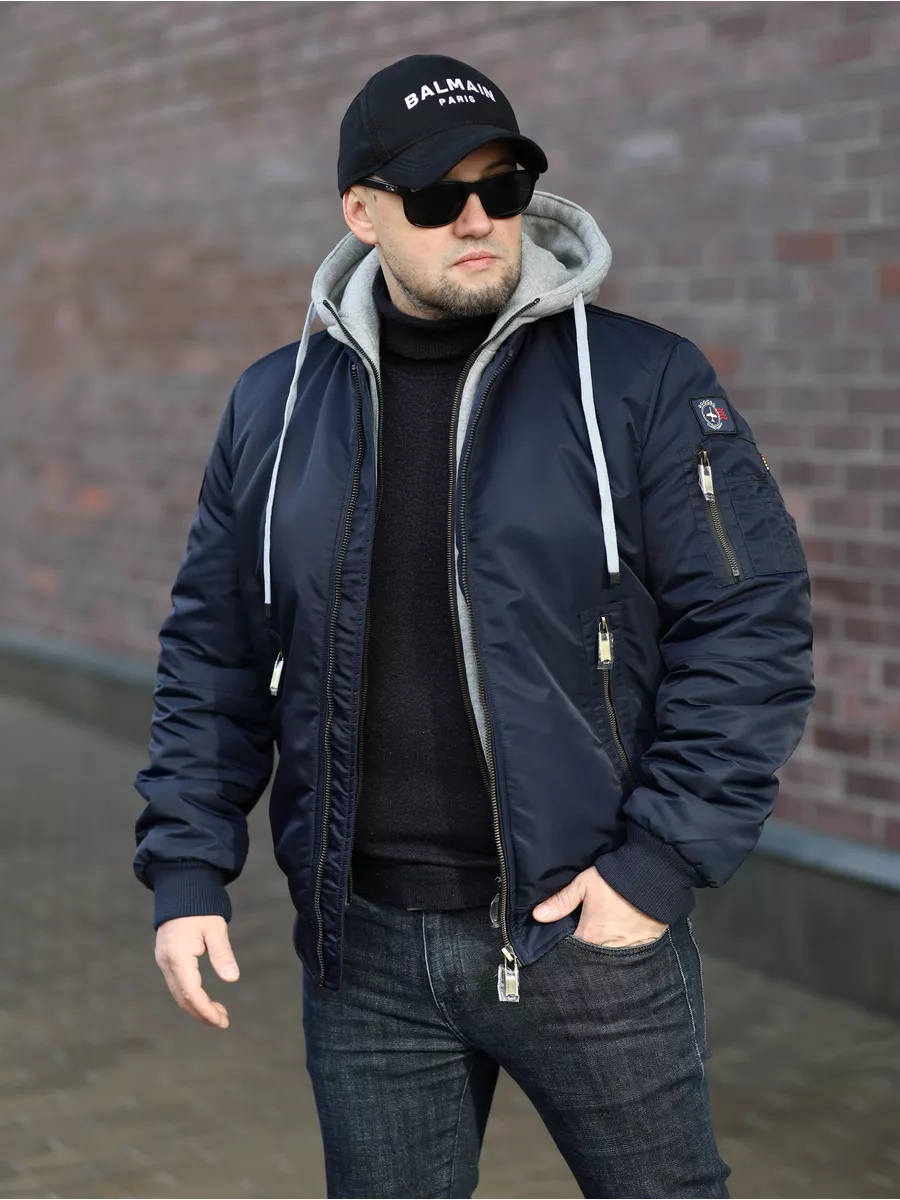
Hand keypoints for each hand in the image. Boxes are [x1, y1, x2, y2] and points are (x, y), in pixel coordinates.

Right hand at [154, 915, 239, 1027]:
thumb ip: (222, 954)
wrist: (181, 888)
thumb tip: (232, 979)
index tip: (222, 1021)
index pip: (191, 992)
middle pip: (182, 998)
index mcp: (178, 956)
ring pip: (178, 993)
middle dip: (202, 1013)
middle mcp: (166, 962)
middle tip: (224, 1021)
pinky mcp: (166, 958)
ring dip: (197, 1006)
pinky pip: (177, 984)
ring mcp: (164, 960)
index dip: (206, 1010)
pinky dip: (191, 995)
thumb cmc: (200, 907)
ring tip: (219, 1013)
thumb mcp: (216, 928)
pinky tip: (206, 998)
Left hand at [532, 866, 667, 947]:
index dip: (566, 948)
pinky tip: (618, 946)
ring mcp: (626, 952)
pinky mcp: (643, 949)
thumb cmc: (616, 881)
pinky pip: (627, 959)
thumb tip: (537, 915)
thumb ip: (561, 901)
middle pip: (589, 959)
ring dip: (602, 957)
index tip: (564, 943)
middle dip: (584, 956)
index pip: (570, 951)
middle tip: (584, 943)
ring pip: (608, 962)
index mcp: (589, 935)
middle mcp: (606, 948)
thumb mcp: (584, 885)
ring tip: (600, 947)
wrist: (654, 879)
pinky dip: (621, 957)